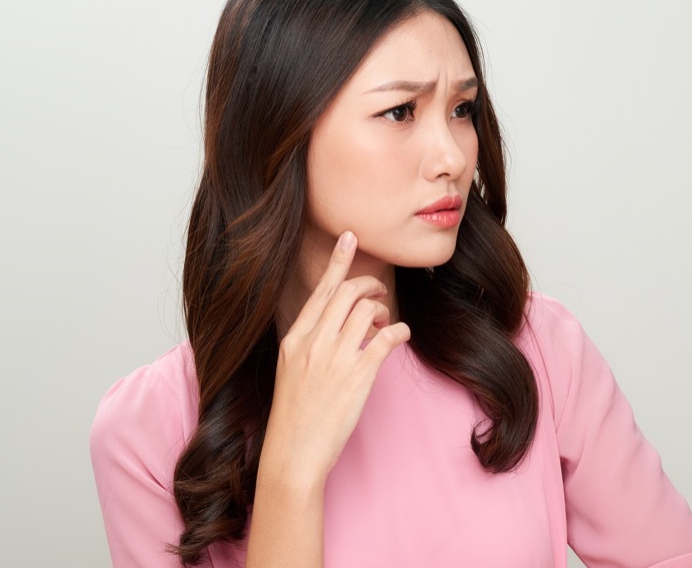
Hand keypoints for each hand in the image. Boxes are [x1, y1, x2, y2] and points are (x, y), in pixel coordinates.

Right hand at [259, 231, 410, 485]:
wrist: (293, 453)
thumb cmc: (294, 416)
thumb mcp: (291, 371)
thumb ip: (309, 344)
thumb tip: (336, 325)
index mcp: (295, 339)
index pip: (320, 291)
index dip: (338, 262)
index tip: (350, 238)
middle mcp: (313, 343)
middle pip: (347, 293)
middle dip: (369, 285)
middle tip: (380, 293)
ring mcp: (335, 359)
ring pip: (366, 310)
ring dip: (383, 309)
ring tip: (385, 322)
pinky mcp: (357, 376)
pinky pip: (385, 339)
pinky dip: (398, 331)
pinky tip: (400, 336)